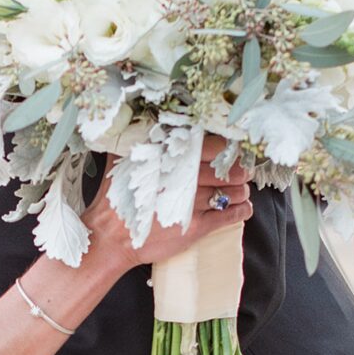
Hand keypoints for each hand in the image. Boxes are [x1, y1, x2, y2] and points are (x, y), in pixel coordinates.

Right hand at [85, 145, 253, 276]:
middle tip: (243, 169)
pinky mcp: (196, 227)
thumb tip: (142, 116)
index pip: (208, 145)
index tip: (231, 148)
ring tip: (241, 188)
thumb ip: (136, 139)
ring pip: (230, 191)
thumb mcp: (121, 161)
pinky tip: (244, 207)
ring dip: (241, 189)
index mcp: (167, 158)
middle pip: (224, 168)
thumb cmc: (115, 199)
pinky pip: (228, 215)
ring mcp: (190, 202)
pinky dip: (240, 210)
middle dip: (238, 169)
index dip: (224, 146)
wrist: (109, 238)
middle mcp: (181, 177)